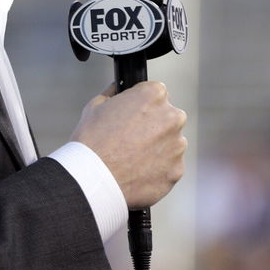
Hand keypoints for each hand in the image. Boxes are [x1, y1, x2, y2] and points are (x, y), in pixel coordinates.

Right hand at [69, 81, 186, 208]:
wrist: (94, 179)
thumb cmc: (92, 142)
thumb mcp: (95, 106)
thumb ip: (113, 94)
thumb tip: (116, 89)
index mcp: (153, 95)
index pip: (156, 93)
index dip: (142, 104)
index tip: (134, 115)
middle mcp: (171, 117)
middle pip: (168, 117)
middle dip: (154, 126)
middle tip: (131, 138)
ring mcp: (177, 145)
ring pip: (171, 143)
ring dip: (158, 148)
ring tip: (132, 158)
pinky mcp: (176, 170)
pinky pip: (170, 167)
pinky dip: (158, 169)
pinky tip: (138, 172)